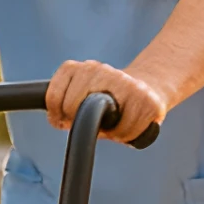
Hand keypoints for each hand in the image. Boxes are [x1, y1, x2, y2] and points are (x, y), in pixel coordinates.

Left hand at [45, 59, 166, 141]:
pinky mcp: (147, 99)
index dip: (57, 115)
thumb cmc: (110, 101)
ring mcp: (125, 82)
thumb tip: (58, 120)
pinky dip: (127, 135)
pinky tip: (132, 124)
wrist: (150, 87)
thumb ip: (62, 108)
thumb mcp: (80, 99)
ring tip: (116, 123)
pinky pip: (126, 131)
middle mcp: (101, 70)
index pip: (54, 97)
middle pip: (72, 106)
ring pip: (101, 122)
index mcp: (80, 68)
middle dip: (79, 123)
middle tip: (95, 122)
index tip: (67, 118)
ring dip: (109, 132)